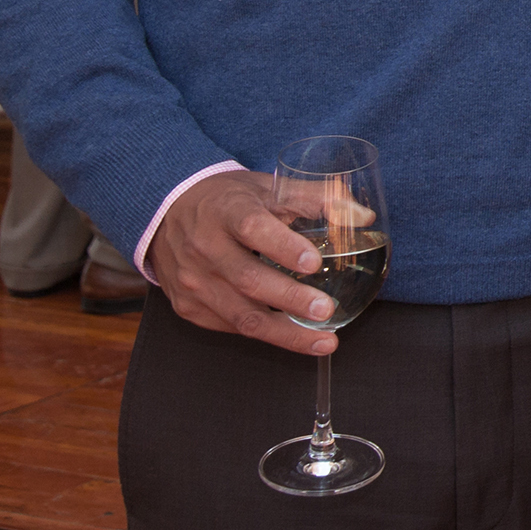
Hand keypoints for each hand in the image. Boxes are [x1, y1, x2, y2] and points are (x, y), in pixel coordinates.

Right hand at [143, 169, 340, 353]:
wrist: (167, 213)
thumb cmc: (230, 201)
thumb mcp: (269, 187)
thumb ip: (318, 198)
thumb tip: (364, 217)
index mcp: (226, 211)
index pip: (252, 228)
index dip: (283, 246)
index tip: (314, 263)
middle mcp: (204, 248)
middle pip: (248, 279)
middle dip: (291, 299)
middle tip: (326, 311)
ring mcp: (193, 281)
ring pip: (240, 315)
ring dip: (285, 333)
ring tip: (324, 341)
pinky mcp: (188, 307)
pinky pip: (230, 326)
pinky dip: (265, 334)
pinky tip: (294, 338)